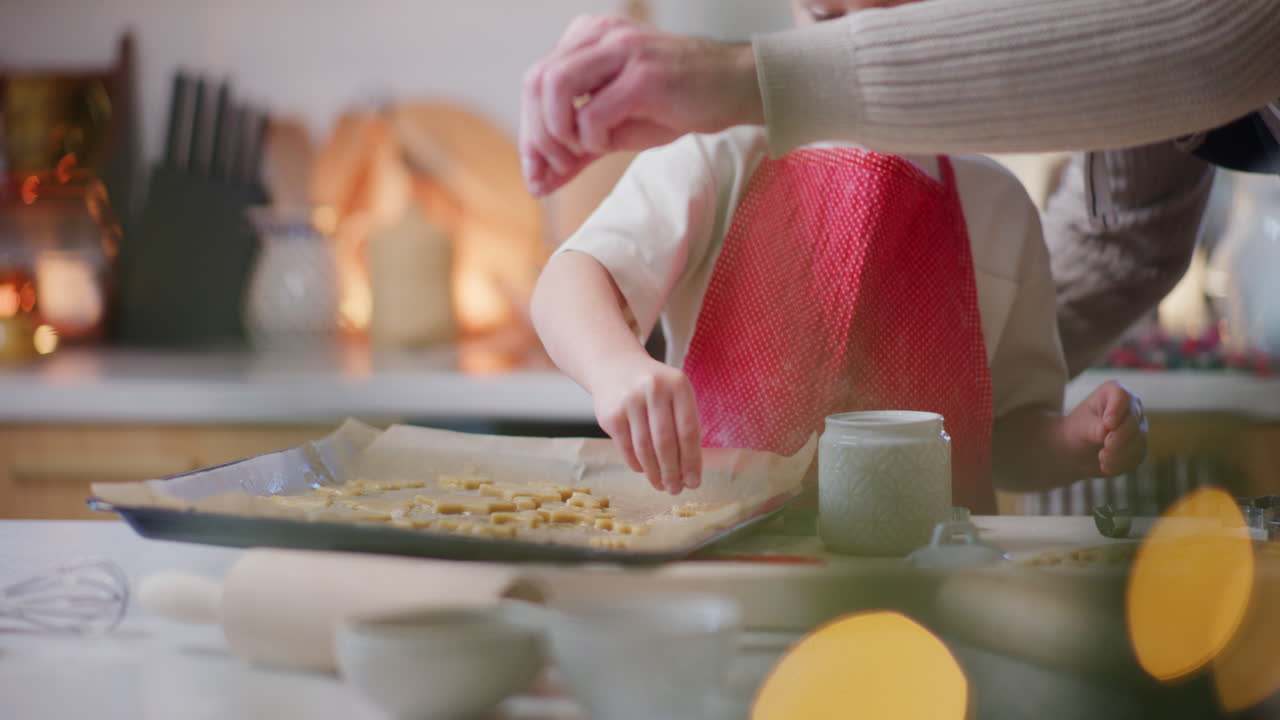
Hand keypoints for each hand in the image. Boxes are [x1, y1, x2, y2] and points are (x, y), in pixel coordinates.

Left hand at [520, 15, 762, 195]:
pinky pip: (592, 113)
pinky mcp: (642, 75)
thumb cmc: (677, 104)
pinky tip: (611, 144)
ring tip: (582, 154)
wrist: (735, 88)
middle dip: (537, 136)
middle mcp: (599, 34)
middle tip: (559, 169)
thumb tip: (537, 184)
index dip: (529, 133)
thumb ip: (576, 150)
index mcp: (587, 38)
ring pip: (554, 88)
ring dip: (559, 133)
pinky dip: (592, 138)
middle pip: (536, 82)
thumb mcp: (617, 128)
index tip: (537, 174)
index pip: (535, 82)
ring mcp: (621, 50)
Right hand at [589, 354, 702, 493]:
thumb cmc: (655, 389)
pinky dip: (636, 463)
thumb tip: (689, 472)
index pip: (688, 430)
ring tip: (661, 486)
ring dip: (654, 472)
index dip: (692, 461)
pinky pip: (626, 447)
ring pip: (644, 448)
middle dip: (672, 471)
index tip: (694, 482)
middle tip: (676, 490)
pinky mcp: (611, 414)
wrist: (615, 366)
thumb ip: (684, 426)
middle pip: (666, 442)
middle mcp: (654, 389)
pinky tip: (643, 471)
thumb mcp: (675, 394)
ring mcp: (630, 401)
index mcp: (678, 385)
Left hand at [1064, 381, 1147, 476]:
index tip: (1108, 423)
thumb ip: (1094, 427)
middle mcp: (1131, 407)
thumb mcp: (1080, 426)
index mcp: (1114, 392)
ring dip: (1119, 452)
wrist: (1076, 450)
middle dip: (1120, 436)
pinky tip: (1106, 465)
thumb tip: (1106, 431)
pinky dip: (1121, 463)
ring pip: (1138, 440)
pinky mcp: (1140, 446)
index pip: (1121, 396)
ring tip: (1102, 458)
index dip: (1116, 410)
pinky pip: (1137, 455)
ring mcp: (1139, 427)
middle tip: (1107, 445)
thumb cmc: (1077, 430)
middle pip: (1133, 420)